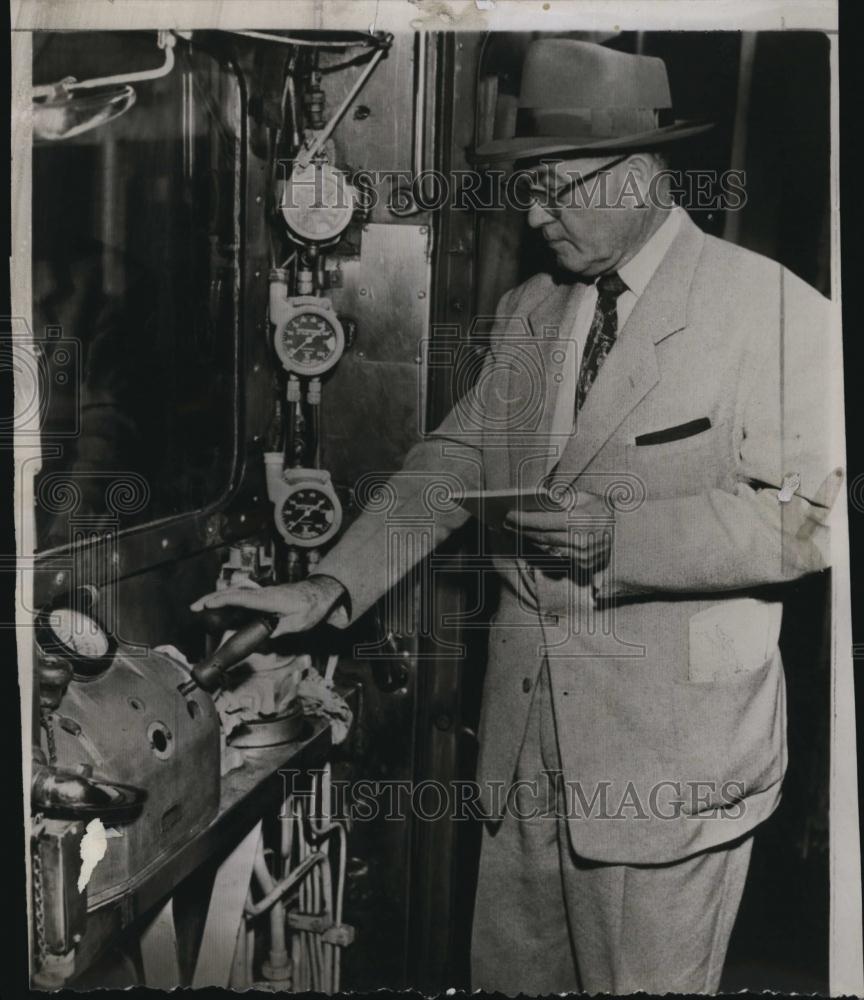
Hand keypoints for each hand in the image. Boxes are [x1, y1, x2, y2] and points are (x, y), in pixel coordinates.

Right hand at [190, 577, 346, 637]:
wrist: (319, 593)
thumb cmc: (310, 607)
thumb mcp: (298, 622)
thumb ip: (279, 629)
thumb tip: (262, 636)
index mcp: (269, 599)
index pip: (241, 597)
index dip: (223, 600)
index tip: (207, 605)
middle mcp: (262, 594)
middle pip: (233, 592)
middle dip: (212, 598)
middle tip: (194, 607)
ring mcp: (261, 594)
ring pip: (235, 593)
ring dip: (217, 599)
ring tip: (200, 606)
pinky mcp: (262, 597)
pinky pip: (240, 597)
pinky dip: (226, 600)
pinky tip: (218, 607)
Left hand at [504, 492, 612, 572]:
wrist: (629, 531)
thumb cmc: (604, 509)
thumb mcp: (585, 497)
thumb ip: (563, 500)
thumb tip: (537, 503)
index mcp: (580, 520)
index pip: (544, 521)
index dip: (523, 520)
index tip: (508, 515)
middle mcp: (580, 539)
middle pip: (542, 536)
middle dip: (521, 530)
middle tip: (506, 524)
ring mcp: (582, 554)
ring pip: (547, 547)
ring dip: (528, 540)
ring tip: (515, 532)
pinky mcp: (583, 563)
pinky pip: (557, 555)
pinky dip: (543, 548)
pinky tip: (532, 540)